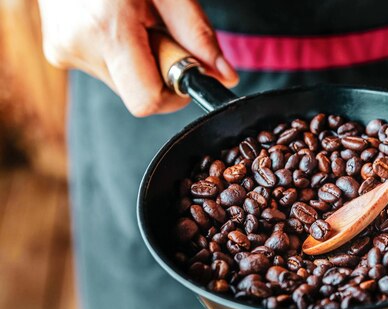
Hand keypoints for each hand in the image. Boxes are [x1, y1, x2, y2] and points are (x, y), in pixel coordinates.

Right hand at [38, 0, 237, 116]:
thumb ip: (197, 35)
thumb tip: (224, 77)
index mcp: (109, 29)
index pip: (148, 101)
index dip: (173, 95)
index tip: (183, 70)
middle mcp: (81, 46)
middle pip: (138, 95)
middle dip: (157, 72)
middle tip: (155, 32)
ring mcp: (65, 51)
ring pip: (123, 84)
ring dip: (138, 62)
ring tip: (131, 22)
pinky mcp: (58, 52)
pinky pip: (105, 71)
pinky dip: (120, 55)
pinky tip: (116, 24)